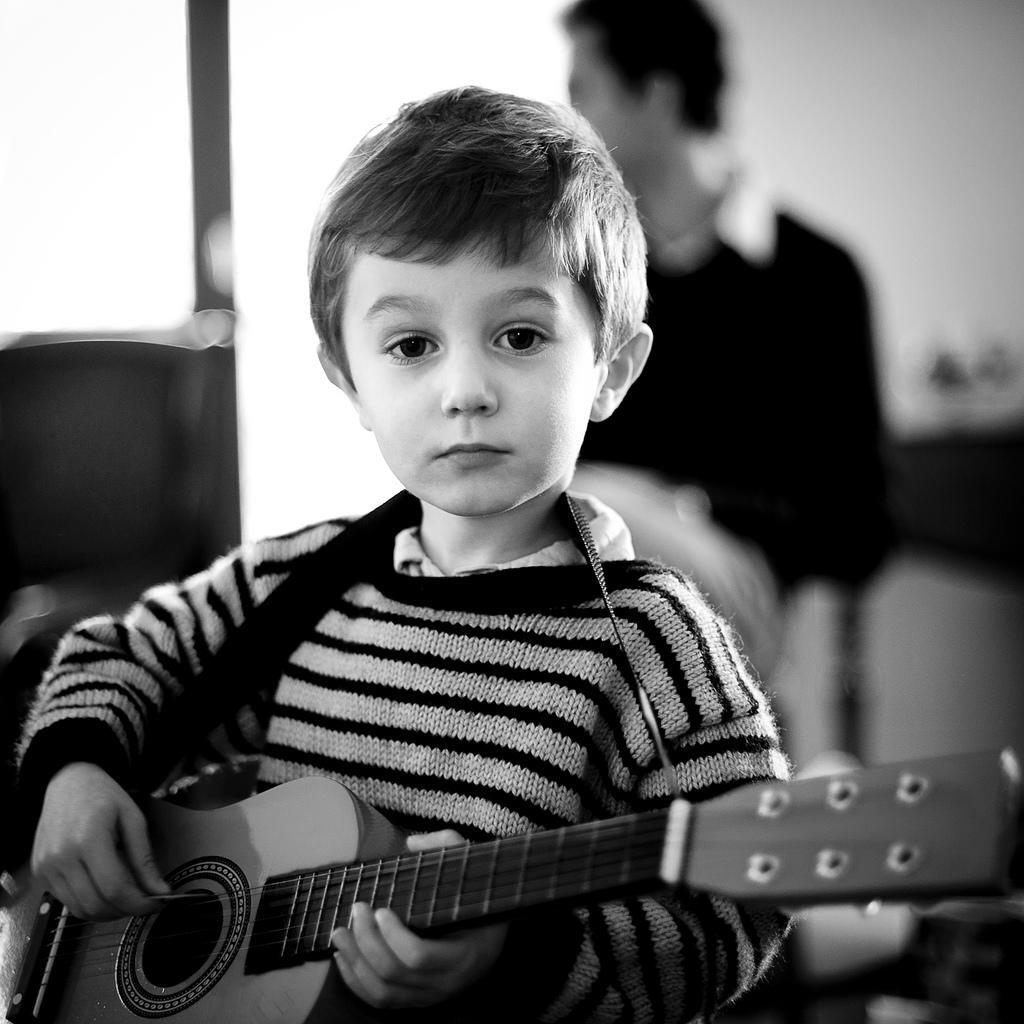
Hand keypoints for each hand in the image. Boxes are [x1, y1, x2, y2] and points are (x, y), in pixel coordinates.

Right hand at [31, 762, 169, 918]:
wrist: (68, 781)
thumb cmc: (103, 795)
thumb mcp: (133, 819)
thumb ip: (144, 858)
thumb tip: (160, 890)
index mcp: (88, 839)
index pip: (114, 888)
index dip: (138, 903)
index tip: (157, 904)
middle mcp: (61, 857)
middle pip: (95, 904)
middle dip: (124, 910)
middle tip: (143, 901)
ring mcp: (46, 867)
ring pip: (79, 909)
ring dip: (106, 912)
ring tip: (125, 896)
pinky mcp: (40, 872)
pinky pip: (66, 901)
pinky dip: (88, 903)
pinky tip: (103, 888)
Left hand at [331, 829, 507, 1008]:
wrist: (493, 933)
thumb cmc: (480, 899)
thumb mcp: (473, 867)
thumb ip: (447, 846)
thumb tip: (412, 842)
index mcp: (464, 954)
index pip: (419, 956)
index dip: (393, 936)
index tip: (380, 909)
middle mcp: (447, 983)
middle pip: (394, 973)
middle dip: (367, 941)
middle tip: (357, 910)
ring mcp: (430, 996)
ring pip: (383, 992)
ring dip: (356, 962)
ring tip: (340, 933)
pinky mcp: (416, 1000)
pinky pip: (380, 1000)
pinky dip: (356, 982)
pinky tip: (343, 958)